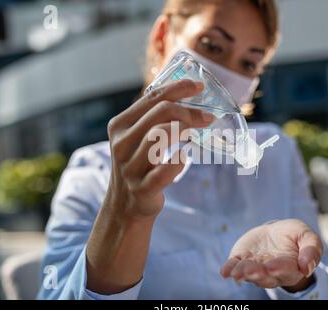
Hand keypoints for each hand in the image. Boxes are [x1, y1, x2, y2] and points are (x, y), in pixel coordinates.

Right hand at [105, 79, 213, 220]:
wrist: (125, 206)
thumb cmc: (139, 165)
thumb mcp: (137, 138)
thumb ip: (154, 118)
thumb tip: (188, 95)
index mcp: (120, 125)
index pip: (151, 97)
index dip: (178, 88)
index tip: (199, 86)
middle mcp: (121, 143)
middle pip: (159, 113)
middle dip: (188, 111)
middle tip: (207, 117)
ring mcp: (130, 167)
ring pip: (159, 136)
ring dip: (183, 130)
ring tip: (194, 134)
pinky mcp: (142, 188)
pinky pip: (166, 170)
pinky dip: (179, 161)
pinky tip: (183, 158)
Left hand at [220, 219, 322, 291]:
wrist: (274, 231)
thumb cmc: (293, 235)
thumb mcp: (306, 236)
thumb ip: (311, 250)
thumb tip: (307, 268)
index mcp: (291, 267)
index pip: (286, 270)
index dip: (279, 268)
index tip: (273, 266)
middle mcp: (272, 272)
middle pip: (265, 276)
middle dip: (258, 273)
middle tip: (253, 271)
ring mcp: (255, 267)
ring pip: (249, 274)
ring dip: (243, 274)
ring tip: (237, 274)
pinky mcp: (241, 260)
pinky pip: (234, 267)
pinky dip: (229, 270)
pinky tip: (225, 272)